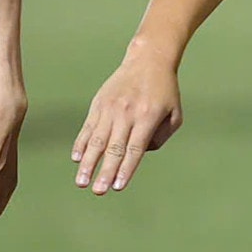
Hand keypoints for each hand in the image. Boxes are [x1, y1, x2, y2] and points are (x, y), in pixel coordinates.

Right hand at [71, 48, 182, 194]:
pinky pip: (88, 127)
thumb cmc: (165, 92)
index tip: (117, 187)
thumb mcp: (174, 115)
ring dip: (88, 163)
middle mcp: (127, 113)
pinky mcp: (98, 104)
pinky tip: (76, 159)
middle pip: (114, 148)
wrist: (147, 60)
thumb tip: (139, 154)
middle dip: (104, 171)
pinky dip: (81, 144)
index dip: (125, 169)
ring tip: (81, 182)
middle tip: (98, 191)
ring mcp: (110, 108)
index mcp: (147, 117)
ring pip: (96, 140)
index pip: (134, 149)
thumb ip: (160, 138)